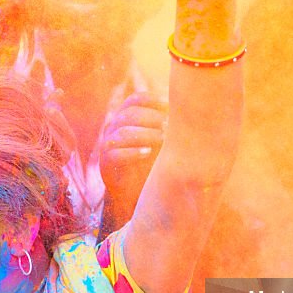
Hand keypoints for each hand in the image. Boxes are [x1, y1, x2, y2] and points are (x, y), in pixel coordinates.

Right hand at [100, 93, 166, 218]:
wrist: (134, 191)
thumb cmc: (150, 161)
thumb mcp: (159, 140)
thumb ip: (166, 125)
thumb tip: (186, 111)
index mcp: (125, 116)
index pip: (135, 100)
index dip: (152, 100)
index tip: (169, 106)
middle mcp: (113, 127)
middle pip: (130, 114)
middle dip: (152, 118)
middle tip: (169, 126)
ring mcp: (107, 144)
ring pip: (123, 132)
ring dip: (145, 134)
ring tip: (163, 139)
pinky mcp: (106, 163)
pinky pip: (116, 154)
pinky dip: (133, 152)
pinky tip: (147, 153)